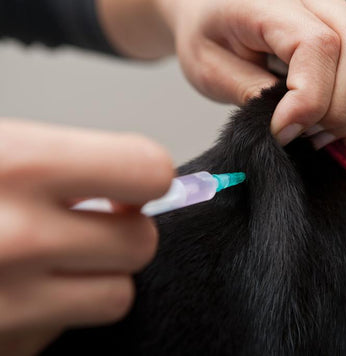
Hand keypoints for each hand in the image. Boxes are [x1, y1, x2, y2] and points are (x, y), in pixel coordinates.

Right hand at [0, 120, 172, 354]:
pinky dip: (55, 313)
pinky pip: (67, 329)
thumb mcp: (2, 152)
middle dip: (122, 233)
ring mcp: (9, 304)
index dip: (147, 176)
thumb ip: (70, 163)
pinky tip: (18, 291)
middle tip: (83, 223)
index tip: (132, 182)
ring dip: (95, 278)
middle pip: (142, 242)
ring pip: (118, 295)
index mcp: (17, 165)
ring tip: (49, 260)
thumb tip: (149, 179)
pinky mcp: (7, 348)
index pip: (149, 169)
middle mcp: (17, 238)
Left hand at [99, 0, 345, 148]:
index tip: (282, 132)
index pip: (316, 44)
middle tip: (303, 137)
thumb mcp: (207, 67)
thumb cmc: (207, 35)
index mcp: (271, 1)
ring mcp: (340, 15)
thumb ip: (250, 92)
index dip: (308, 99)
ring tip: (319, 136)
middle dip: (339, 108)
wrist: (212, 11)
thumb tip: (295, 124)